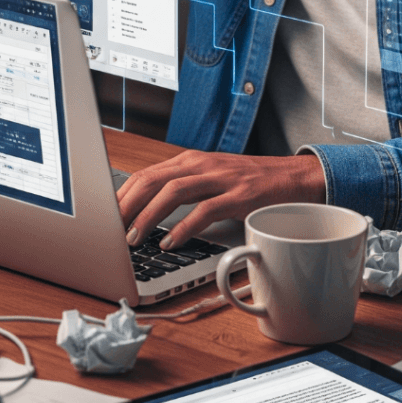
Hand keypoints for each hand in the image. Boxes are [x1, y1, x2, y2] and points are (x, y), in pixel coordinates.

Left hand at [116, 149, 326, 249]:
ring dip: (148, 216)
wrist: (296, 176)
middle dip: (125, 205)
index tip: (105, 215)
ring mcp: (220, 179)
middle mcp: (200, 165)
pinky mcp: (240, 196)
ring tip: (133, 237)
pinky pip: (205, 210)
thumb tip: (148, 212)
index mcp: (188, 161)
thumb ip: (182, 189)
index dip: (121, 195)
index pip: (144, 174)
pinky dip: (184, 227)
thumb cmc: (249, 182)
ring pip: (172, 192)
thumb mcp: (210, 179)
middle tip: (110, 229)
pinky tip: (171, 242)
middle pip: (151, 180)